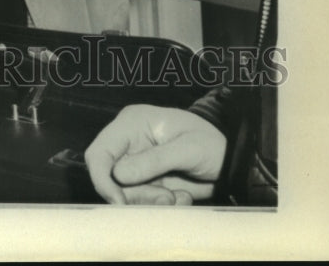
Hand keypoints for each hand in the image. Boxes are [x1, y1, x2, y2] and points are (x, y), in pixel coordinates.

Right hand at [84, 104, 227, 204]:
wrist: (229, 163)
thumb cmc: (211, 145)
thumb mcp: (188, 150)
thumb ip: (154, 161)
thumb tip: (118, 174)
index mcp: (132, 122)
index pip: (99, 152)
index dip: (102, 179)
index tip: (119, 202)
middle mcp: (128, 141)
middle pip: (109, 177)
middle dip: (135, 195)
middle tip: (165, 197)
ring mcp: (135, 161)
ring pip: (123, 193)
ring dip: (150, 202)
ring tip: (177, 196)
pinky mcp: (144, 180)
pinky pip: (139, 200)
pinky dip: (157, 205)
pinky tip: (179, 196)